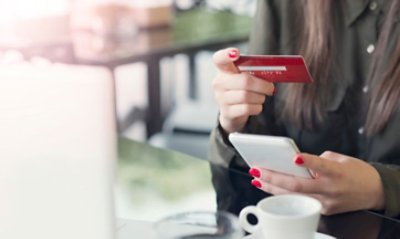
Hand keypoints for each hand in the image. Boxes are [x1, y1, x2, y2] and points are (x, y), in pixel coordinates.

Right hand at [212, 48, 274, 132]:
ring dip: (260, 97)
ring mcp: (221, 99)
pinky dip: (257, 107)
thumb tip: (273, 73)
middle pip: (244, 81)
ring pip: (247, 96)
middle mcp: (219, 84)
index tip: (236, 53)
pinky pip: (247, 108)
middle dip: (262, 85)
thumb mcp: (243, 78)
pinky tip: (256, 106)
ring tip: (261, 97)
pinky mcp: (227, 112)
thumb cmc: (241, 90)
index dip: (226, 54)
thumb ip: (253, 73)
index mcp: (224, 71)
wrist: (231, 113)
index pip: (219, 59)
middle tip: (271, 88)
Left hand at [249, 151, 384, 214]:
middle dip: (274, 177)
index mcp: (337, 172)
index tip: (294, 156)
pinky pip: (300, 201)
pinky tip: (270, 188)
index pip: (321, 166)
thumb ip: (318, 159)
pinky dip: (284, 194)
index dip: (307, 161)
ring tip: (257, 178)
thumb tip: (295, 161)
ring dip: (272, 187)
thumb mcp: (340, 158)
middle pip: (298, 185)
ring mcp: (326, 202)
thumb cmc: (356, 172)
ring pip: (294, 196)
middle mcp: (330, 189)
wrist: (375, 191)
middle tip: (257, 169)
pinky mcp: (323, 210)